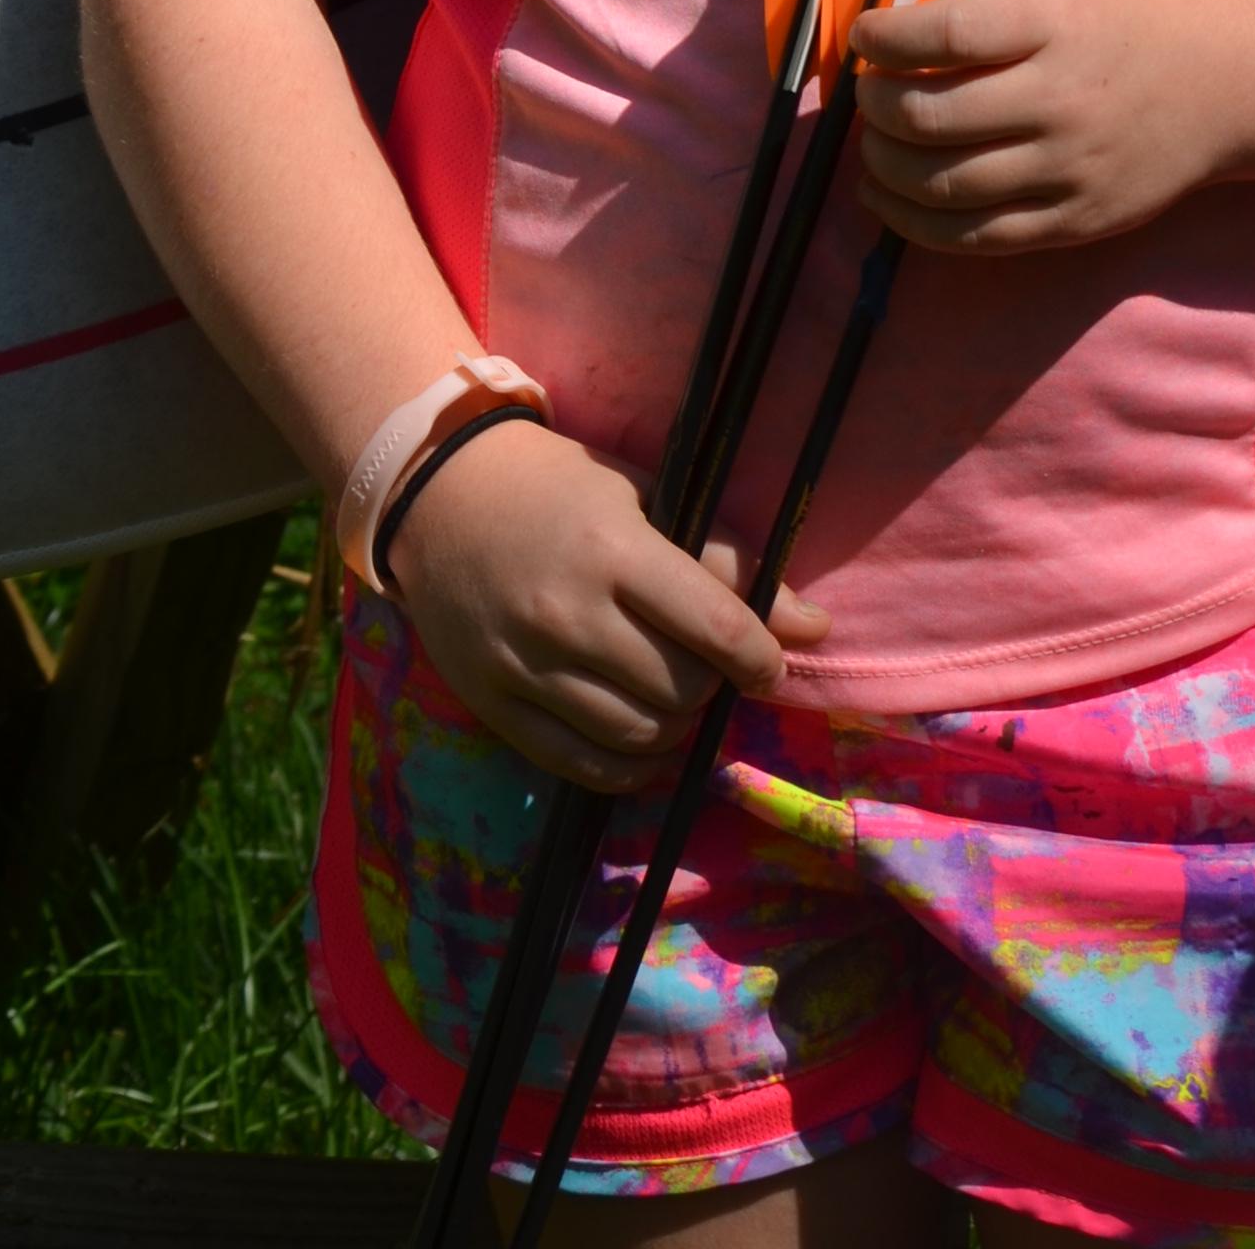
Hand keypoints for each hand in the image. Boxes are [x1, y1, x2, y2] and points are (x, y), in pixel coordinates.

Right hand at [384, 419, 828, 785]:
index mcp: (613, 548)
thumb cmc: (557, 487)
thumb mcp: (642, 498)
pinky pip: (582, 765)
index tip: (770, 663)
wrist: (440, 494)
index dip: (760, 656)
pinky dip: (630, 767)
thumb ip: (723, 560)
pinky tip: (643, 740)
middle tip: (706, 665)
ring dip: (675, 725)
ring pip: (637, 734)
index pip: (713, 624)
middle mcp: (569, 613)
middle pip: (679, 689)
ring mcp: (527, 664)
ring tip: (672, 694)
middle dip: (712, 686)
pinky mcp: (496, 703)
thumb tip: (813, 628)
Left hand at [850, 0, 1222, 251]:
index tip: (861, 34)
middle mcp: (1063, 97)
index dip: (883, 38)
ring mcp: (1071, 168)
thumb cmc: (1119, 7)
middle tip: (862, 90)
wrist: (1221, 81)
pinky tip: (884, 195)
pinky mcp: (1076, 222)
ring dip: (882, 165)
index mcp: (1054, 19)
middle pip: (932, 117)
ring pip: (944, 185)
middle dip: (874, 105)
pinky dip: (913, 221)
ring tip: (871, 141)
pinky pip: (976, 238)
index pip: (947, 34)